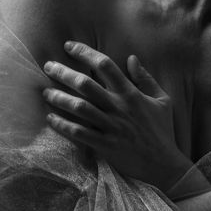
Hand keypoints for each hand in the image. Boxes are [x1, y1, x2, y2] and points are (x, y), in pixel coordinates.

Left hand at [42, 42, 189, 188]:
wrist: (164, 165)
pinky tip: (51, 119)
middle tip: (48, 66)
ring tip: (46, 92)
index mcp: (131, 94)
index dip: (85, 52)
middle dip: (64, 73)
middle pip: (86, 84)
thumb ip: (146, 79)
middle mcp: (119, 108)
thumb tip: (131, 58)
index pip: (105, 65)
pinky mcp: (106, 145)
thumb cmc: (162, 131)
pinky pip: (80, 133)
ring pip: (79, 107)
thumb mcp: (163, 100)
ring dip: (59, 98)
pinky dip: (63, 125)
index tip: (69, 46)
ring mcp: (111, 127)